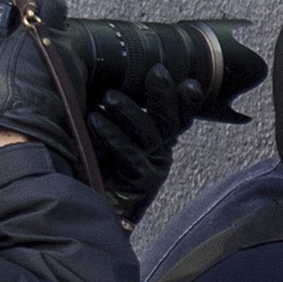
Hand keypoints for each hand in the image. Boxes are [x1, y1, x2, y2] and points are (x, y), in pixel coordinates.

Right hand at [0, 0, 80, 164]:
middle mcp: (68, 48)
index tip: (21, 7)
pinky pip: (68, 75)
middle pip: (60, 26)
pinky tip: (32, 85)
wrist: (21, 137)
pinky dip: (53, 75)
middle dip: (41, 28)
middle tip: (18, 39)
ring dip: (47, 53)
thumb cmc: (0, 95)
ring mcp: (77, 72)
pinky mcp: (79, 94)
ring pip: (65, 51)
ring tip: (22, 66)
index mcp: (44, 32)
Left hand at [83, 73, 193, 227]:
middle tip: (156, 72)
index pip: (178, 114)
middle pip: (169, 119)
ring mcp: (154, 168)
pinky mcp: (142, 182)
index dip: (187, 99)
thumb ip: (112, 112)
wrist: (93, 209)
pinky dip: (112, 135)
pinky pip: (129, 153)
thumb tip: (103, 80)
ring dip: (129, 111)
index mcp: (158, 139)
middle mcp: (161, 152)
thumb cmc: (97, 168)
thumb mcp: (106, 135)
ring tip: (109, 96)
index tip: (189, 81)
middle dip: (165, 94)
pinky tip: (96, 120)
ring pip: (149, 133)